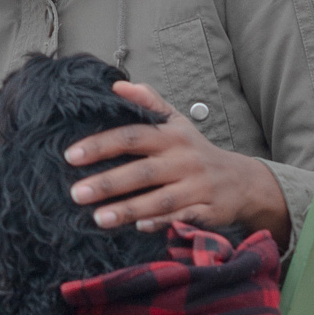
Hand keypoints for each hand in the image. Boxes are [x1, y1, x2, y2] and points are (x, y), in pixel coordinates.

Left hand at [64, 81, 290, 247]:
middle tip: (76, 193)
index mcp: (172, 136)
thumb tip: (118, 85)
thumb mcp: (177, 122)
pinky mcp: (207, 212)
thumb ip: (148, 102)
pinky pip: (180, 218)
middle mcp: (184, 160)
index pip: (132, 136)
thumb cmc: (197, 151)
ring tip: (98, 218)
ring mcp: (197, 187)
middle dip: (108, 183)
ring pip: (159, 199)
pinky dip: (160, 223)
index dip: (101, 145)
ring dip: (128, 209)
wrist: (242, 182)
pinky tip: (138, 228)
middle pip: (142, 171)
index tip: (71, 155)